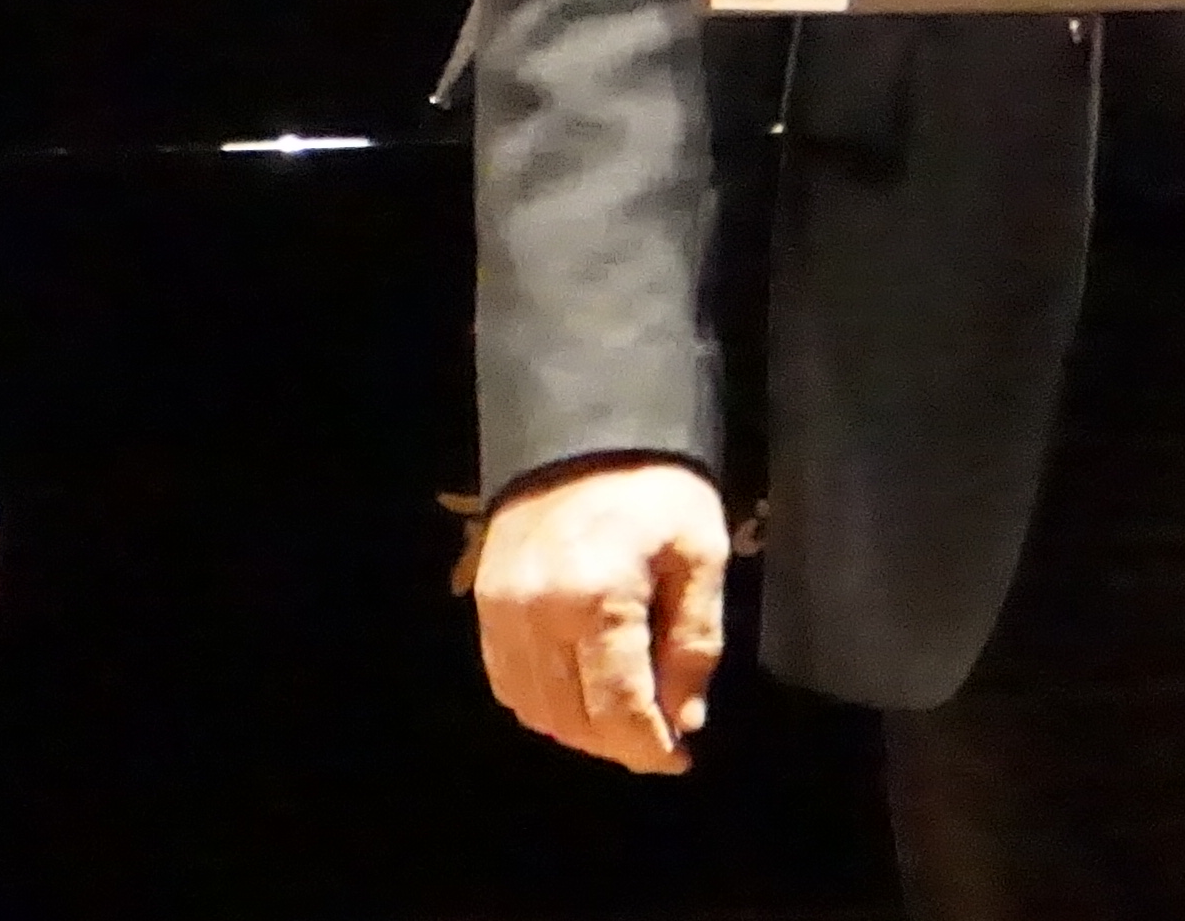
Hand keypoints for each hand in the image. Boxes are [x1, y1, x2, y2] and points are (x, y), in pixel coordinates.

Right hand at [468, 455, 731, 771]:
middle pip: (574, 721)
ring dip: (581, 729)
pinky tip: (578, 688)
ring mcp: (502, 610)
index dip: (652, 749)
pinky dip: (543, 702)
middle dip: (620, 744)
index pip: (619, 712)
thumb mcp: (700, 554)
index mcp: (600, 599)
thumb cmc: (657, 488)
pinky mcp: (483, 602)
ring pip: (536, 710)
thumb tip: (684, 720)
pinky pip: (507, 682)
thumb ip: (695, 643)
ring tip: (622, 714)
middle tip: (658, 736)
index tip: (680, 758)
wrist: (583, 425)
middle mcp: (539, 614)